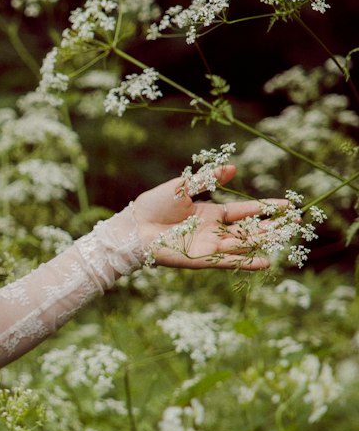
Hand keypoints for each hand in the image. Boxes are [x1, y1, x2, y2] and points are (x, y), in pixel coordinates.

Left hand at [131, 163, 285, 269]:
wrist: (132, 227)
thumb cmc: (153, 206)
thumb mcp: (183, 187)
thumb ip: (208, 179)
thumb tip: (233, 168)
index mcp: (211, 213)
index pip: (245, 211)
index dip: (266, 208)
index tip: (287, 205)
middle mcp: (214, 231)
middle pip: (250, 229)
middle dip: (273, 226)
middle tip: (297, 222)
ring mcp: (209, 246)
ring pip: (244, 244)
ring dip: (265, 241)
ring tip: (288, 236)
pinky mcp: (202, 259)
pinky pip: (229, 261)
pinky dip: (247, 262)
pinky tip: (266, 261)